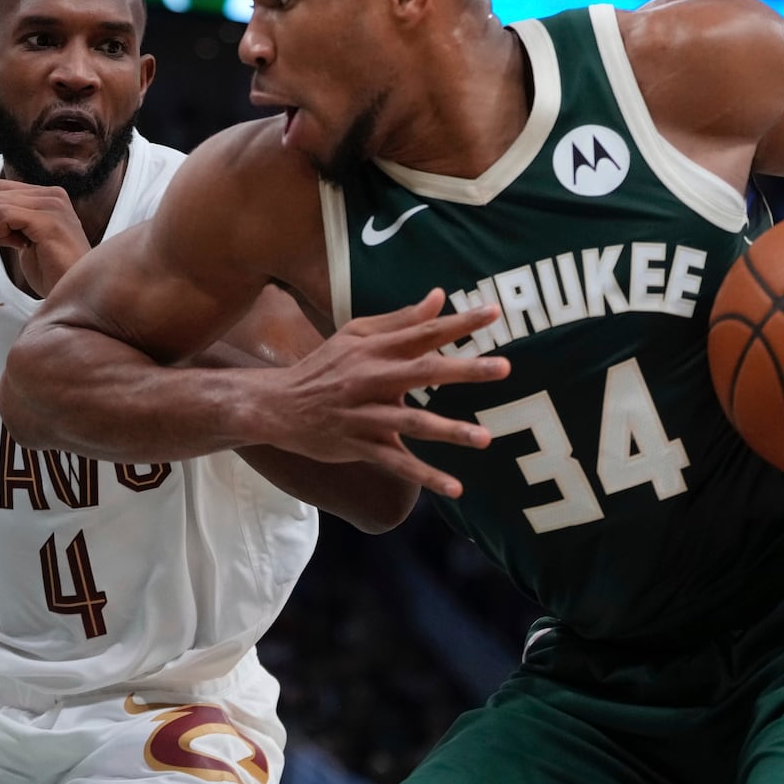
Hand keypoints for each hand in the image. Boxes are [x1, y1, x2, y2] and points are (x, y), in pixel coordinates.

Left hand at [0, 179, 91, 296]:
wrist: (77, 292)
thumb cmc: (54, 270)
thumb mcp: (30, 236)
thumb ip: (16, 218)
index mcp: (49, 196)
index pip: (1, 187)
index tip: (4, 238)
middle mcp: (53, 196)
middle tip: (8, 243)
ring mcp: (52, 205)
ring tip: (19, 245)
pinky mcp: (48, 221)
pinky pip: (4, 214)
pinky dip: (2, 235)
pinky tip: (22, 247)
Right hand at [261, 289, 508, 496]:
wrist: (279, 405)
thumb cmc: (324, 366)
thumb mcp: (356, 335)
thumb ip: (401, 319)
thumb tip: (440, 296)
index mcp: (374, 349)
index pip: (423, 332)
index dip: (459, 322)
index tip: (494, 313)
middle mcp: (371, 378)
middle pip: (423, 372)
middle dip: (464, 370)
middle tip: (503, 368)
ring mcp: (366, 415)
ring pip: (412, 423)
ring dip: (449, 430)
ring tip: (485, 438)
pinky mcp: (360, 445)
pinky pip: (397, 463)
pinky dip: (425, 476)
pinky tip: (456, 488)